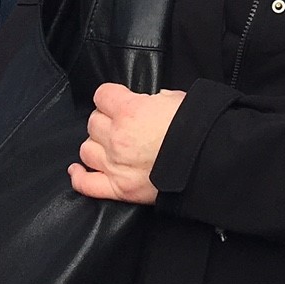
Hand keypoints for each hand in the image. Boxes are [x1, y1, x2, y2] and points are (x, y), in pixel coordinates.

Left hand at [69, 82, 185, 204]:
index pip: (102, 95)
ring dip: (96, 145)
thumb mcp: (177, 100)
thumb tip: (151, 103)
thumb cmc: (196, 129)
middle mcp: (116, 137)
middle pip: (93, 122)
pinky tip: (77, 170)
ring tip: (109, 145)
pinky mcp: (119, 189)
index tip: (118, 100)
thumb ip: (155, 99)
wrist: (207, 162)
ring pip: (87, 149)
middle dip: (105, 120)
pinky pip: (86, 184)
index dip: (111, 96)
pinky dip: (79, 177)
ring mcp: (114, 165)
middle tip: (121, 124)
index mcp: (129, 110)